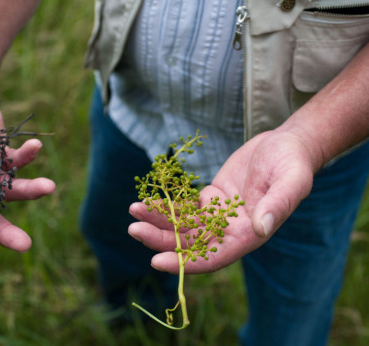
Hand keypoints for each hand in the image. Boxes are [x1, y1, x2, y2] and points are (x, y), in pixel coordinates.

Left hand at [128, 129, 315, 273]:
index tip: (156, 261)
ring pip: (182, 225)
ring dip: (158, 220)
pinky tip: (147, 199)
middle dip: (161, 238)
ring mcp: (218, 216)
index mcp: (248, 235)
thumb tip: (261, 228)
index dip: (185, 262)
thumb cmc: (293, 163)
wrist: (285, 146)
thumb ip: (278, 204)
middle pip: (190, 243)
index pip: (213, 257)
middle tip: (134, 228)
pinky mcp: (211, 199)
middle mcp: (230, 231)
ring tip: (134, 209)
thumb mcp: (291, 181)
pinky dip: (166, 205)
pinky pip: (184, 207)